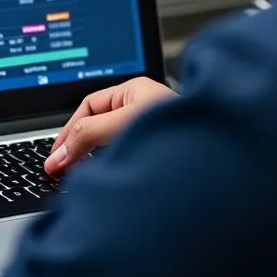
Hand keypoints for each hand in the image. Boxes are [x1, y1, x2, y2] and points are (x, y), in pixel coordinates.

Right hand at [44, 77, 176, 175]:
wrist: (223, 162)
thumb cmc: (185, 132)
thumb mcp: (124, 123)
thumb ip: (88, 135)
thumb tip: (59, 155)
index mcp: (136, 92)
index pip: (89, 108)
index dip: (68, 132)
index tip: (54, 158)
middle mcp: (144, 111)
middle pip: (98, 128)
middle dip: (78, 150)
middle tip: (60, 173)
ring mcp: (153, 135)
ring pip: (110, 148)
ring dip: (94, 164)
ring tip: (81, 181)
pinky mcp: (159, 159)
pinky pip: (125, 162)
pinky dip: (112, 172)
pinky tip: (108, 184)